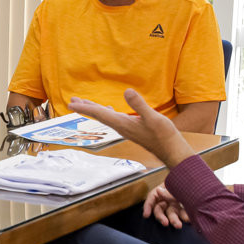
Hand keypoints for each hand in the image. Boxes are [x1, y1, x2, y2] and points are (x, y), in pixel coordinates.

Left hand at [68, 90, 194, 167]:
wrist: (172, 151)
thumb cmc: (164, 136)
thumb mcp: (153, 117)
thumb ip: (139, 105)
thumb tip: (127, 91)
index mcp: (123, 124)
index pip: (100, 114)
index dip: (85, 108)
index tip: (72, 104)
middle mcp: (122, 127)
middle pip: (99, 116)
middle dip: (85, 108)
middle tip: (72, 101)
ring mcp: (127, 129)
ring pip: (106, 118)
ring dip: (94, 110)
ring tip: (85, 103)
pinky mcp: (133, 129)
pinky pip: (115, 119)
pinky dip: (108, 113)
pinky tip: (109, 110)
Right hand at [143, 183, 188, 228]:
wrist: (199, 182)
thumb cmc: (185, 181)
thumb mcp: (175, 185)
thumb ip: (168, 191)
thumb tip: (158, 190)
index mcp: (162, 191)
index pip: (151, 198)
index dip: (147, 207)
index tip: (146, 215)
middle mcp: (166, 199)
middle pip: (160, 210)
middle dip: (161, 217)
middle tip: (165, 223)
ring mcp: (175, 205)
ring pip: (171, 215)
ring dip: (174, 221)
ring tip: (178, 225)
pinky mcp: (184, 209)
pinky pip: (183, 215)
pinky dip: (185, 217)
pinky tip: (188, 219)